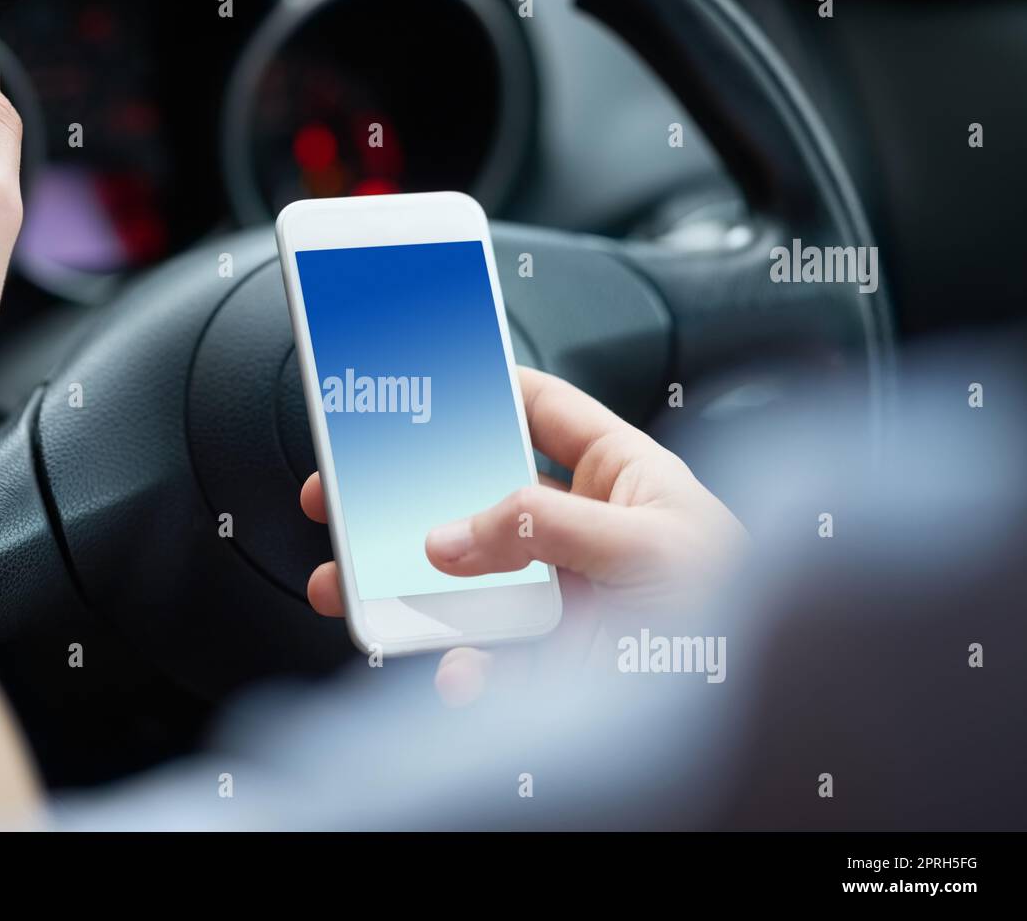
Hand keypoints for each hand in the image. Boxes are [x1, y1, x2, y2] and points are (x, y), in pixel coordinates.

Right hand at [300, 366, 747, 704]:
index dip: (486, 390)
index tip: (422, 387)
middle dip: (413, 501)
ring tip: (352, 589)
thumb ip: (548, 528)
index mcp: (621, 478)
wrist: (759, 723)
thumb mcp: (652, 545)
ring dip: (409, 588)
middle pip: (481, 501)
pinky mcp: (552, 663)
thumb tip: (452, 535)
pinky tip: (460, 671)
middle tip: (350, 498)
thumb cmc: (744, 614)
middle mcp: (583, 533)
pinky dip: (461, 667)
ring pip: (469, 583)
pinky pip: (486, 657)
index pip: (543, 412)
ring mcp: (563, 599)